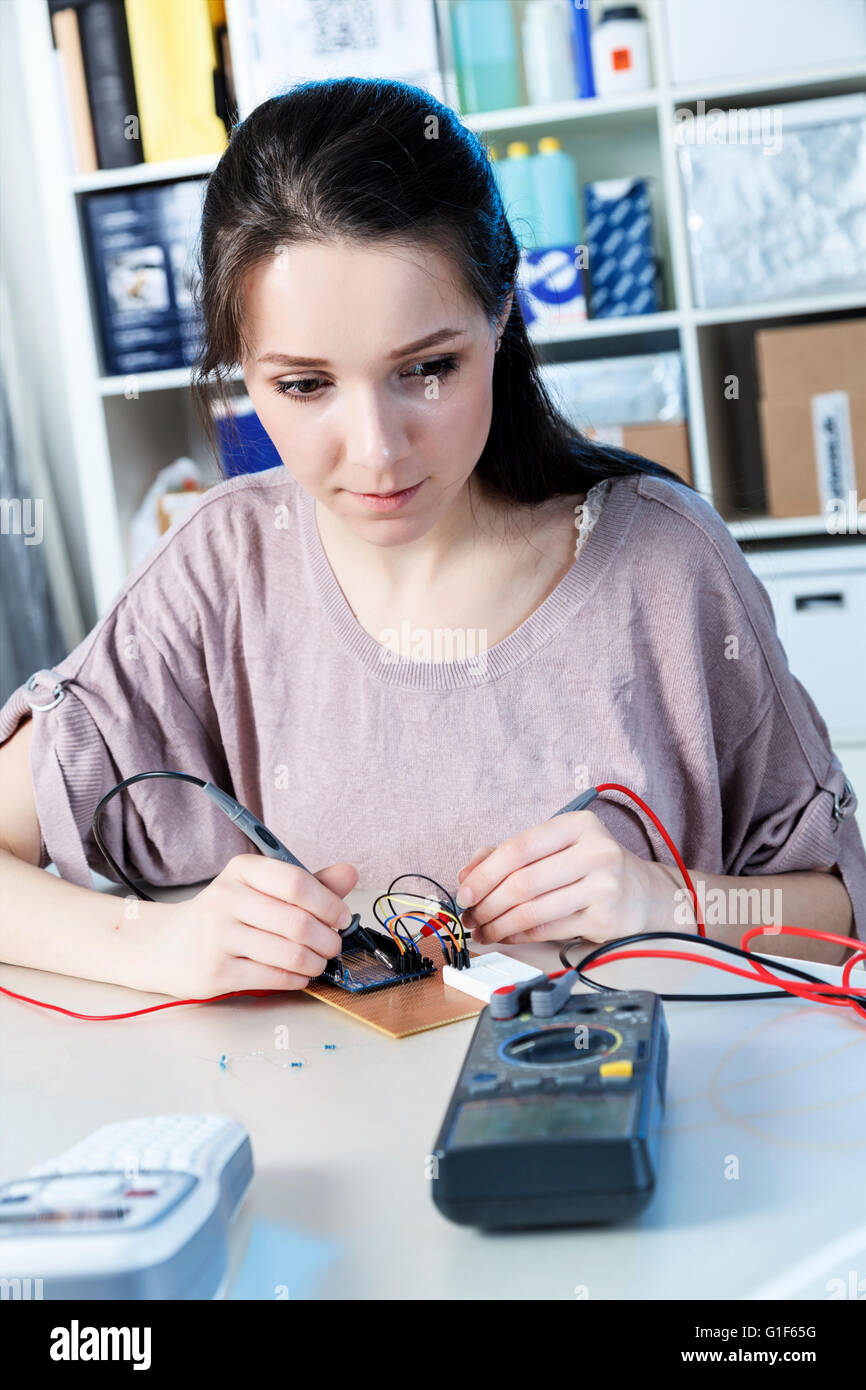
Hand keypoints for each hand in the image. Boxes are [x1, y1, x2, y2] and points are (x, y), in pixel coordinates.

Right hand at [152, 855, 357, 997]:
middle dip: (328, 939)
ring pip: (289, 953)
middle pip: (297, 922)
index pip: (296, 882)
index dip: (329, 903)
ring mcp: (218, 936)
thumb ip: (307, 883)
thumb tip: (350, 872)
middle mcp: (226, 899)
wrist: (169, 945)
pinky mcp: (216, 971)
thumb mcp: (261, 889)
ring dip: (316, 962)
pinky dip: (296, 978)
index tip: (342, 917)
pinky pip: (273, 977)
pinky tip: (299, 974)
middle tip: (334, 945)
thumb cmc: (226, 915)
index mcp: (242, 870)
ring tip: (318, 961)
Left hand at [455, 811, 676, 945]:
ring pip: (533, 910)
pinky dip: (519, 936)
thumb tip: (466, 875)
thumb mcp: (554, 848)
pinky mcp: (605, 918)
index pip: (518, 848)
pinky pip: (548, 930)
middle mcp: (595, 851)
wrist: (643, 892)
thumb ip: (507, 854)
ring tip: (483, 930)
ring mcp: (604, 886)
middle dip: (487, 905)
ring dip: (499, 925)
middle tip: (470, 917)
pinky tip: (506, 935)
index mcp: (577, 825)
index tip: (463, 892)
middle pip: (523, 882)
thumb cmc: (588, 866)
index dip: (484, 874)